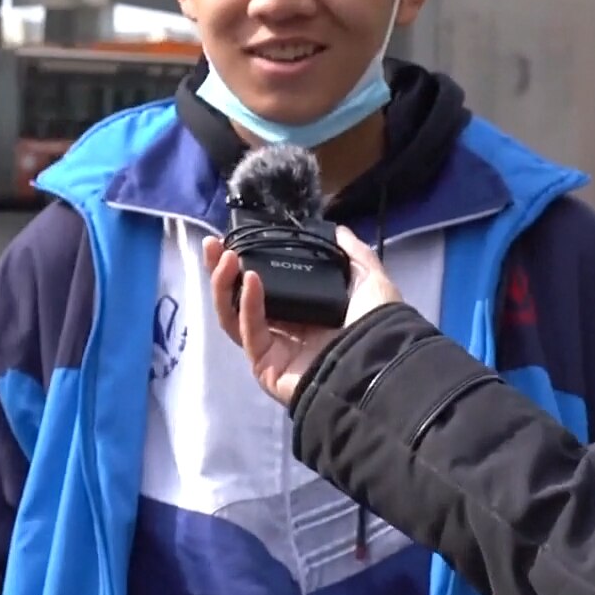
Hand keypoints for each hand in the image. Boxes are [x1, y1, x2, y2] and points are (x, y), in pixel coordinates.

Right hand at [204, 226, 404, 406]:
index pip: (264, 284)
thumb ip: (354, 255)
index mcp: (304, 310)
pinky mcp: (265, 364)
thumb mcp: (370, 281)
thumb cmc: (376, 325)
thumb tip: (338, 230)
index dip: (247, 261)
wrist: (380, 364)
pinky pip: (249, 331)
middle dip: (222, 270)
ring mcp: (271, 348)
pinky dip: (246, 304)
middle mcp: (284, 328)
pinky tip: (250, 279)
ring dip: (223, 285)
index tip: (235, 238)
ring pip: (233, 315)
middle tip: (213, 244)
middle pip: (239, 298)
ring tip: (224, 256)